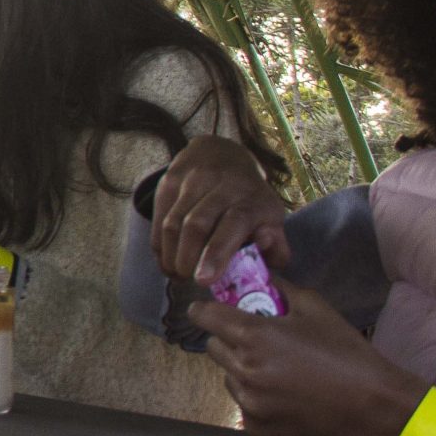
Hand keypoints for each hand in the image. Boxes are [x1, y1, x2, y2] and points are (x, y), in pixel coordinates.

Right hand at [153, 136, 289, 282]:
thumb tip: (267, 256)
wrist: (221, 154)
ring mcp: (192, 180)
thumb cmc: (249, 199)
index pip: (232, 224)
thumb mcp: (271, 218)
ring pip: (173, 223)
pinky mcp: (169, 181)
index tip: (204, 280)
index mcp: (251, 198)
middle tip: (189, 280)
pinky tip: (167, 260)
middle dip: (188, 258)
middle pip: (197, 224)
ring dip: (171, 254)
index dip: (217, 253)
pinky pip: (159, 218)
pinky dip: (160, 245)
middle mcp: (221, 185)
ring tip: (177, 274)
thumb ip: (276, 245)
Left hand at [190, 281, 423, 435]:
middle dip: (228, 340)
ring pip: (227, 377)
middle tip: (254, 341)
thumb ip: (281, 289)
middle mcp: (243, 370)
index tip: (208, 310)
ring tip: (276, 370)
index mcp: (254, 337)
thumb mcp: (316, 309)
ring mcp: (248, 402)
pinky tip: (284, 395)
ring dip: (241, 369)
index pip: (205, 317)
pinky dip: (256, 397)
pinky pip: (243, 404)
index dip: (205, 310)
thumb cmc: (346, 353)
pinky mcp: (256, 427)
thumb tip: (260, 277)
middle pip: (213, 347)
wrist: (373, 406)